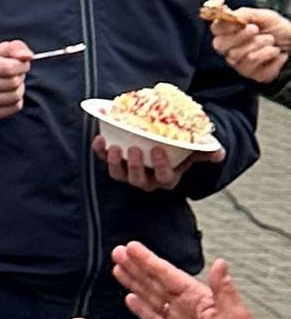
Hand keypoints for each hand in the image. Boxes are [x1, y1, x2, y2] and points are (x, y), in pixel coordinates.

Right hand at [0, 41, 30, 119]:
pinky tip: (9, 95)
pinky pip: (14, 108)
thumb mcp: (3, 51)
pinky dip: (17, 101)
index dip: (22, 65)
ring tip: (13, 85)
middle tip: (16, 75)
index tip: (22, 64)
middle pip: (12, 83)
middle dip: (20, 77)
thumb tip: (27, 56)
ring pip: (14, 96)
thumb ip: (16, 47)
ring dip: (20, 89)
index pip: (8, 68)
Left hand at [98, 135, 217, 190]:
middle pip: (138, 180)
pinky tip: (99, 138)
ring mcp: (128, 173)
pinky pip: (104, 161)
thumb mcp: (195, 149)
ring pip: (119, 175)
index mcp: (167, 178)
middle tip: (134, 149)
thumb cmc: (182, 148)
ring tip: (113, 147)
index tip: (158, 149)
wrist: (164, 141)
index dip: (161, 166)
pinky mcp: (114, 163)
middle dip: (135, 166)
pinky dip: (99, 152)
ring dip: (113, 163)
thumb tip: (219, 152)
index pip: (164, 177)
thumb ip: (206, 150)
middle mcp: (147, 180)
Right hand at [112, 242, 269, 318]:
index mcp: (197, 298)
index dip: (149, 261)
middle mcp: (186, 306)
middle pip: (156, 282)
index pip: (168, 275)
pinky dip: (142, 308)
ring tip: (118, 269)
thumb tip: (220, 263)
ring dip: (135, 282)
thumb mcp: (236, 316)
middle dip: (137, 267)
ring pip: (152, 296)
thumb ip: (224, 291)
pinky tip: (130, 299)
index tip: (131, 247)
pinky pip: (155, 318)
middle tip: (117, 252)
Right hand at [212, 7, 290, 83]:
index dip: (226, 27)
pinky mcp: (254, 75)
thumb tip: (230, 14)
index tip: (244, 23)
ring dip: (263, 47)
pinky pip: (259, 69)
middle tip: (257, 30)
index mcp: (229, 32)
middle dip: (242, 37)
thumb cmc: (278, 29)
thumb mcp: (265, 16)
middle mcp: (230, 50)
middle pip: (222, 46)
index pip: (216, 29)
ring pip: (244, 57)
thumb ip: (246, 14)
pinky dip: (274, 60)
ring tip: (273, 42)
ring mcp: (240, 64)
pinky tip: (278, 55)